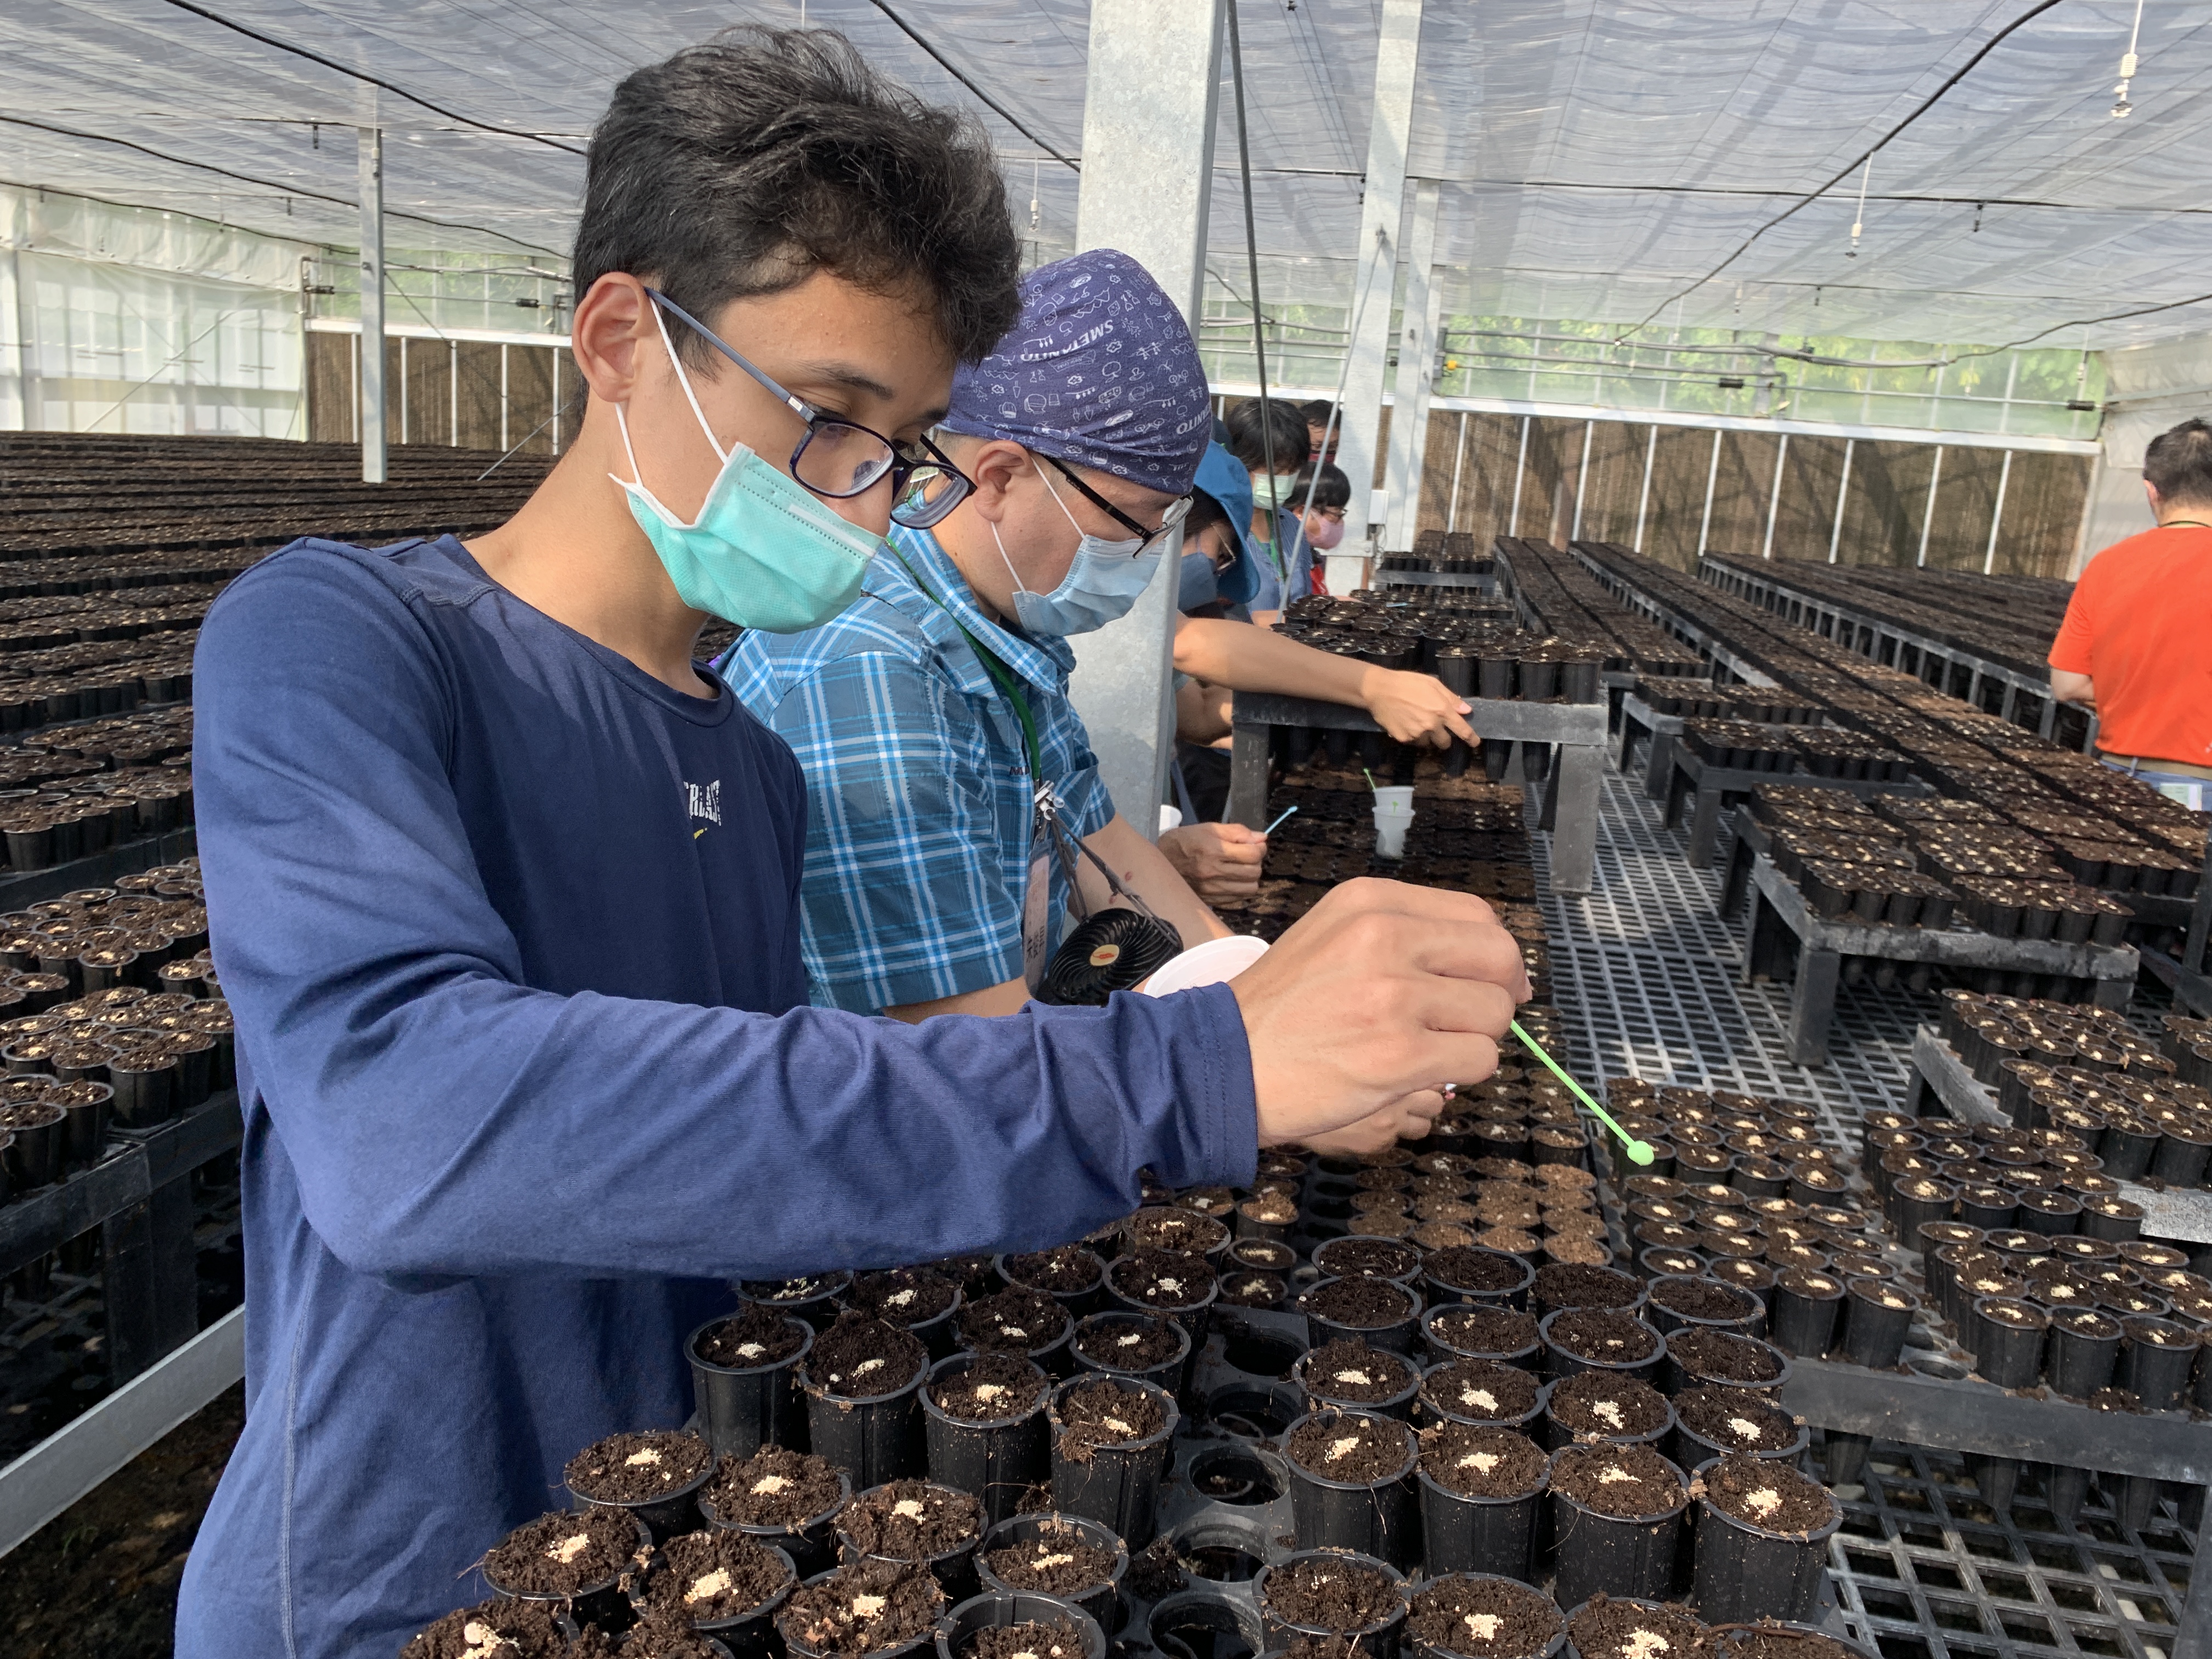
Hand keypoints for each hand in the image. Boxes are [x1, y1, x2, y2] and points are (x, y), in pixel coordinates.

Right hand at [1158, 822, 1266, 902]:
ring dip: (1249, 878)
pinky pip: (1238, 899)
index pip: (1253, 854)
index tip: (1255, 845)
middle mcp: (1213, 872)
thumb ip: (1237, 832)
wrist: (1160, 861)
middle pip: (1254, 872)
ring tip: (1240, 869)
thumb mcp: (1209, 828)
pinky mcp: (1210, 901)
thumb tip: (1262, 838)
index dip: (1259, 848)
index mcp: (1214, 851)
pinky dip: (1239, 889)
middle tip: (1246, 856)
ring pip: (1249, 889)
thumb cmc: (1185, 841)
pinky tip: (1231, 880)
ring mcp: (1211, 890)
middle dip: (1255, 863)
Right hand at [1230, 877, 1528, 1148]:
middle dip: (1496, 996)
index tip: (1485, 983)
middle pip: (1499, 959)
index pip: (1477, 915)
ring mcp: (1393, 997)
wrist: (1224, 1062)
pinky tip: (1417, 1074)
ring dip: (1473, 1040)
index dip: (1493, 956)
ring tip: (1427, 1049)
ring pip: (1494, 1014)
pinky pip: (1479, 1060)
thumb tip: (1503, 968)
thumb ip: (1407, 935)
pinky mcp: (1398, 1055)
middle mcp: (1386, 937)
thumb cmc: (1282, 1008)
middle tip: (1467, 1023)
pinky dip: (1460, 1074)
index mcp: (1370, 902)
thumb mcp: (1335, 936)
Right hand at [1360, 668, 1476, 748]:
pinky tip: (1405, 723)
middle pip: (1445, 743)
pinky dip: (1413, 736)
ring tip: (1416, 723)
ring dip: (1427, 737)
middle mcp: (1431, 725)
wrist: (1379, 690)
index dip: (1471, 738)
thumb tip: (1466, 711)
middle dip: (1444, 738)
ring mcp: (1417, 734)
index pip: (1462, 730)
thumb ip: (1451, 698)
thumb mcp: (1432, 684)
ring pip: (1428, 743)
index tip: (1475, 743)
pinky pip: (1413, 742)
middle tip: (1436, 729)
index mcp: (1442, 710)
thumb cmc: (1407, 682)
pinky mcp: (1404, 739)